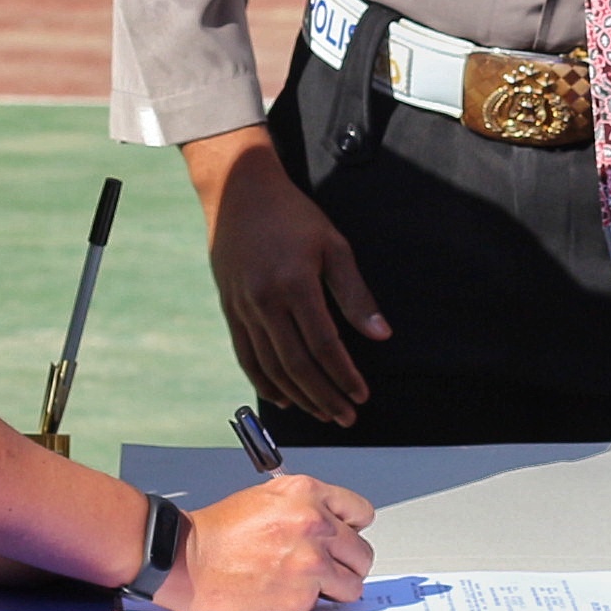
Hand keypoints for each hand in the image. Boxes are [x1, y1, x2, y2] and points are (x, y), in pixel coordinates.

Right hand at [158, 473, 376, 610]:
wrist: (188, 559)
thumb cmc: (219, 530)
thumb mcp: (268, 496)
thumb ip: (308, 505)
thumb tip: (337, 526)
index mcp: (308, 493)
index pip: (361, 513)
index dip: (352, 529)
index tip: (344, 539)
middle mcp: (315, 523)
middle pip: (362, 552)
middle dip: (346, 562)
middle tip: (327, 567)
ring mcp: (311, 560)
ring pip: (353, 583)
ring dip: (335, 587)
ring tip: (309, 584)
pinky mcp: (300, 594)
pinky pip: (325, 604)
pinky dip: (309, 603)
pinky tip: (285, 592)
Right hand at [187, 126, 387, 424]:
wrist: (239, 193)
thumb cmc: (293, 215)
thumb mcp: (333, 245)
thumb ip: (355, 294)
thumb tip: (380, 334)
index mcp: (295, 284)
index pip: (324, 344)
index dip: (344, 375)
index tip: (360, 395)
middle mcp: (265, 301)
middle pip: (297, 364)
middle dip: (324, 396)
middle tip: (345, 417)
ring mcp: (244, 308)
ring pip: (271, 366)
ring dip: (298, 396)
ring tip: (320, 413)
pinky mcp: (230, 309)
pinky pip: (246, 356)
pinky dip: (264, 382)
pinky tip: (283, 397)